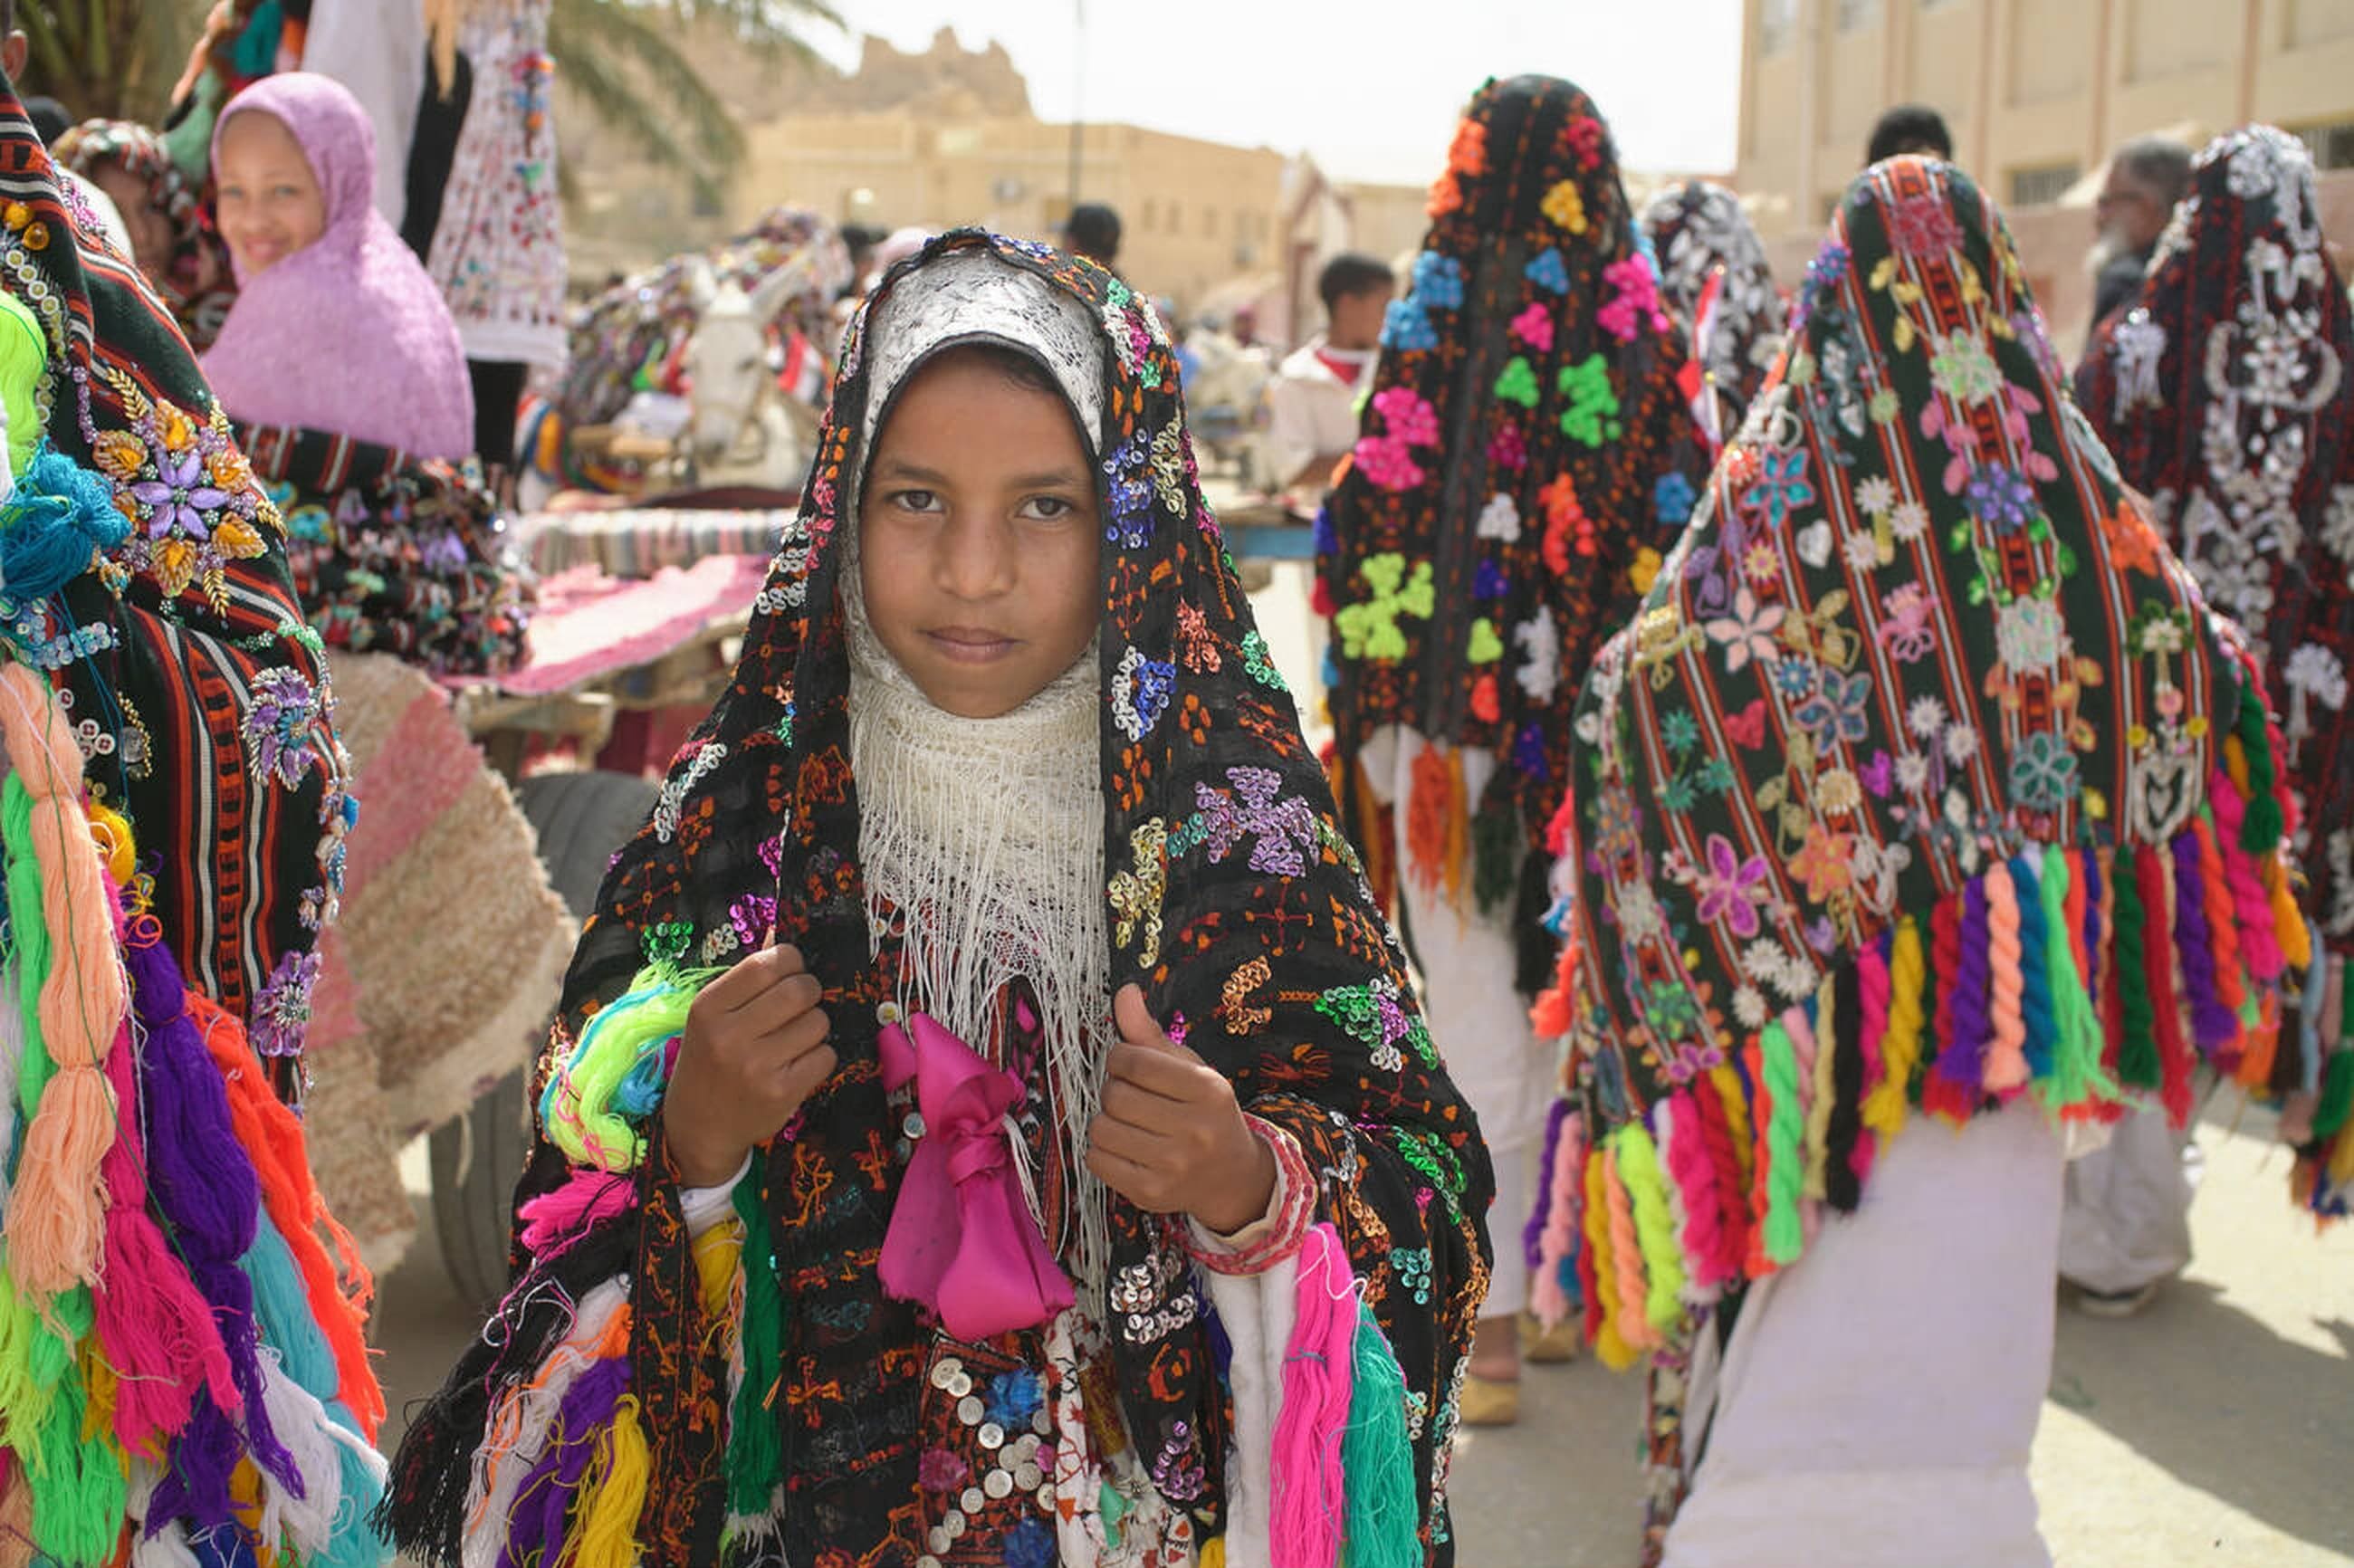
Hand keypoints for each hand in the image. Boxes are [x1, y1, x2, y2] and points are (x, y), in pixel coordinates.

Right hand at [661, 941, 833, 1186]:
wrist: (699, 1126)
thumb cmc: (710, 1059)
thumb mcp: (713, 1015)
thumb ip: (747, 978)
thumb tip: (779, 934)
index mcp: (708, 1008)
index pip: (766, 964)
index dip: (790, 961)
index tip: (791, 971)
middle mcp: (729, 1036)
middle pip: (800, 990)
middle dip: (809, 991)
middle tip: (801, 1003)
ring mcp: (756, 1067)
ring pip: (818, 1022)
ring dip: (815, 1025)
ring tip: (795, 1037)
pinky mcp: (782, 1093)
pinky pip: (825, 1056)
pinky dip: (820, 1055)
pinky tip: (799, 1062)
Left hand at [1085, 985, 1274, 1234]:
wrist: (1231, 1177)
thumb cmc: (1204, 1112)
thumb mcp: (1189, 1068)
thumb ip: (1150, 1033)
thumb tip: (1123, 992)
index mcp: (1208, 1090)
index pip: (1134, 1061)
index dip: (1119, 1058)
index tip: (1127, 1064)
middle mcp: (1195, 1130)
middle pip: (1114, 1096)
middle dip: (1113, 1089)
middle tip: (1130, 1095)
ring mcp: (1173, 1166)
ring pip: (1101, 1128)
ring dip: (1106, 1119)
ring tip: (1128, 1121)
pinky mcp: (1150, 1193)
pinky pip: (1096, 1159)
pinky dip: (1101, 1149)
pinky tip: (1125, 1146)